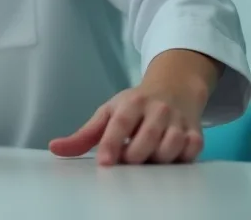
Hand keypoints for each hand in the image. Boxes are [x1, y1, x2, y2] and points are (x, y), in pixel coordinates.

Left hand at [48, 82, 204, 164]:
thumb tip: (54, 148)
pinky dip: (178, 159)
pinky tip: (167, 155)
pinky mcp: (196, 133)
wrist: (175, 88)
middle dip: (133, 157)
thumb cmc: (134, 106)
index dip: (111, 144)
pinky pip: (189, 154)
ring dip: (155, 160)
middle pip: (145, 142)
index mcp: (131, 103)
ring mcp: (178, 121)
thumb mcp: (107, 114)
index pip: (119, 124)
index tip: (104, 162)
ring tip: (147, 155)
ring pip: (168, 151)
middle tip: (127, 158)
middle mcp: (157, 109)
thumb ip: (83, 135)